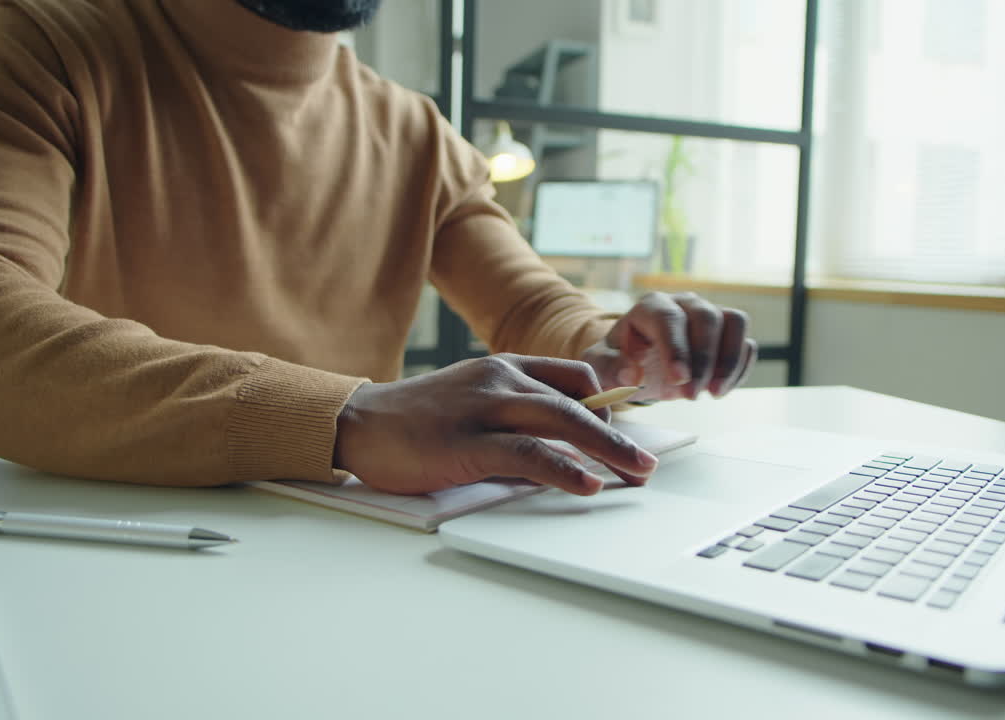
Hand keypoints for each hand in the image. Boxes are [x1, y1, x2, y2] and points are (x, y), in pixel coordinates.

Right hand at [333, 354, 658, 495]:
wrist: (358, 423)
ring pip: (561, 422)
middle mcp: (500, 379)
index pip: (572, 376)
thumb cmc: (415, 419)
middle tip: (646, 464)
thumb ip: (512, 413)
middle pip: (577, 402)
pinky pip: (528, 453)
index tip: (623, 434)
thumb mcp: (471, 400)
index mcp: (503, 367)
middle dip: (618, 436)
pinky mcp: (467, 442)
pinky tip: (587, 484)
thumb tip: (557, 447)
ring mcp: (484, 408)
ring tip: (635, 474)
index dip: (605, 404)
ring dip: (606, 451)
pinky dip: (564, 469)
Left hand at [581, 292, 756, 401]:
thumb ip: (609, 367)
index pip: (668, 319)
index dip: (676, 348)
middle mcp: (684, 303)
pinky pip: (746, 343)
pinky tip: (721, 390)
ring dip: (729, 361)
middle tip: (692, 396)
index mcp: (650, 307)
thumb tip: (631, 372)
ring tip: (714, 394)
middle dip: (703, 360)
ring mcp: (709, 314)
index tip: (679, 380)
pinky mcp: (727, 332)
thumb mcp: (601, 366)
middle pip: (706, 317)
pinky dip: (740, 368)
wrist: (638, 363)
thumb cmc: (619, 361)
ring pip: (734, 322)